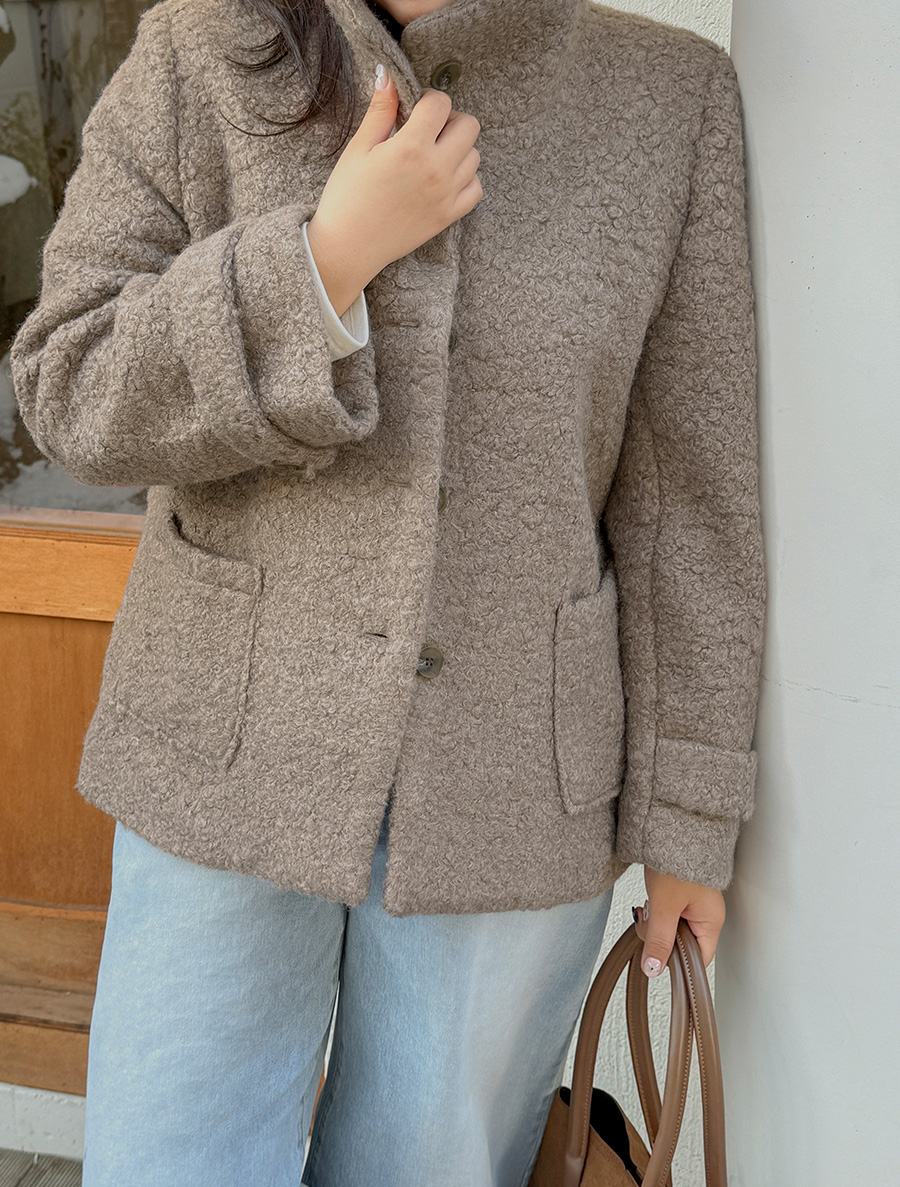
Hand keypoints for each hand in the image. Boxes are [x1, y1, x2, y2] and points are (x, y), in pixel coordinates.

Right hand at [305, 65, 482, 316]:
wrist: (349, 246)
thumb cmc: (348, 197)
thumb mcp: (359, 149)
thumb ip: (380, 111)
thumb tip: (388, 76)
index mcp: (411, 147)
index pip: (441, 104)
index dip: (429, 100)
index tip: (415, 110)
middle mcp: (436, 169)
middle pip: (469, 126)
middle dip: (450, 121)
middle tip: (428, 132)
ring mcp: (446, 195)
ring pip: (475, 156)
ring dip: (458, 149)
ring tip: (433, 157)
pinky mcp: (449, 216)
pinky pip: (476, 188)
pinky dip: (466, 179)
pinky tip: (445, 179)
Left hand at [633, 867, 724, 977]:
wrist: (672, 826)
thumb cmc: (676, 858)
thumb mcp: (664, 905)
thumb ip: (659, 940)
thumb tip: (654, 969)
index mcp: (711, 920)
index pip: (699, 960)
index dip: (678, 962)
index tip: (658, 957)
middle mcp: (707, 914)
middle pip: (683, 945)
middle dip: (661, 937)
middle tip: (649, 922)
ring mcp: (695, 904)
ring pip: (673, 929)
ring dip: (656, 922)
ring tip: (649, 905)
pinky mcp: (682, 895)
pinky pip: (669, 914)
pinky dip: (657, 910)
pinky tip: (650, 900)